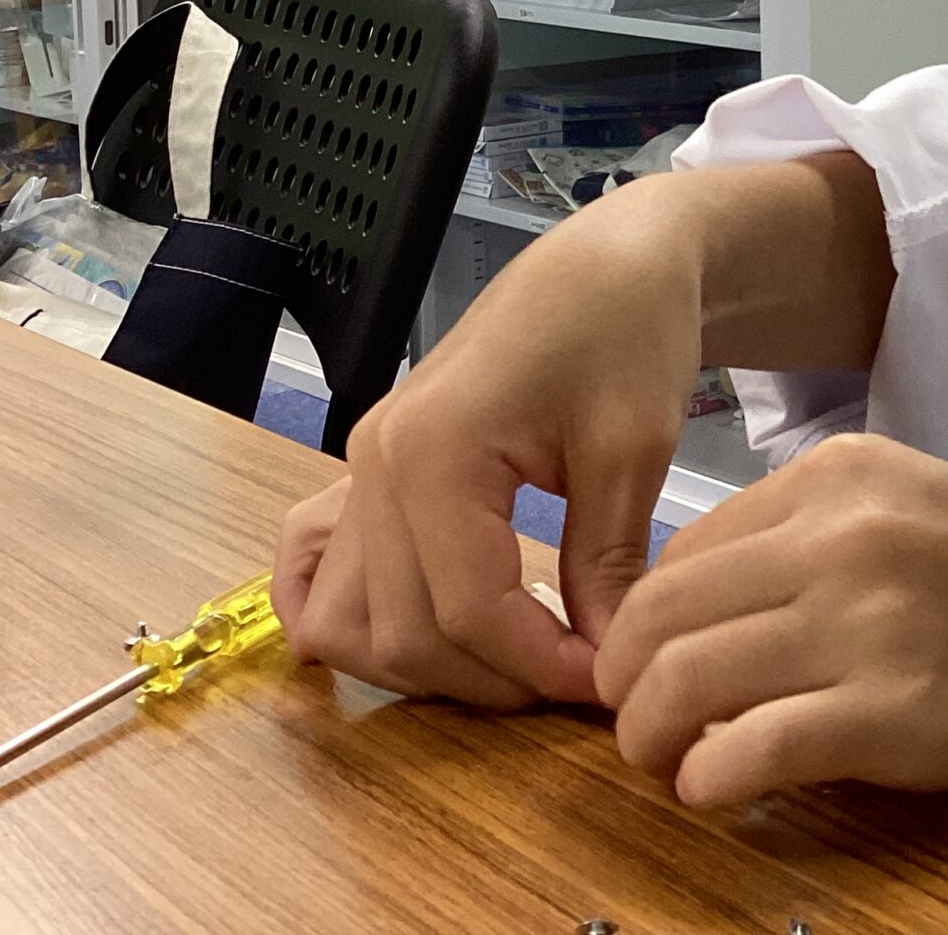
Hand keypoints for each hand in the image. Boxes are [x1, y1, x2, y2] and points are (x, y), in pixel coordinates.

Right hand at [272, 182, 704, 705]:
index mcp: (431, 452)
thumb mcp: (633, 449)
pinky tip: (414, 638)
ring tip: (519, 659)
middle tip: (577, 678)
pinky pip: (314, 570)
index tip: (606, 683)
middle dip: (491, 677)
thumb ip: (605, 564)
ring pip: (350, 623)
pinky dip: (348, 621)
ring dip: (427, 665)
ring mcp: (358, 469)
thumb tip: (602, 666)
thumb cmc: (627, 331)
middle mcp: (373, 465)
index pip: (464, 610)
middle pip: (401, 632)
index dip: (539, 666)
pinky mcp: (368, 472)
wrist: (607, 264)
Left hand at [593, 434, 947, 807]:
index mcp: (839, 477)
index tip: (659, 665)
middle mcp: (838, 535)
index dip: (648, 622)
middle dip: (623, 683)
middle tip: (643, 724)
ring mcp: (862, 623)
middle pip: (655, 616)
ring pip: (676, 682)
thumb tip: (700, 617)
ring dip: (649, 738)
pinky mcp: (887, 714)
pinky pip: (741, 753)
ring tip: (674, 761)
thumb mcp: (911, 507)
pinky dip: (704, 781)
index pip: (680, 552)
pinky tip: (720, 789)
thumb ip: (809, 540)